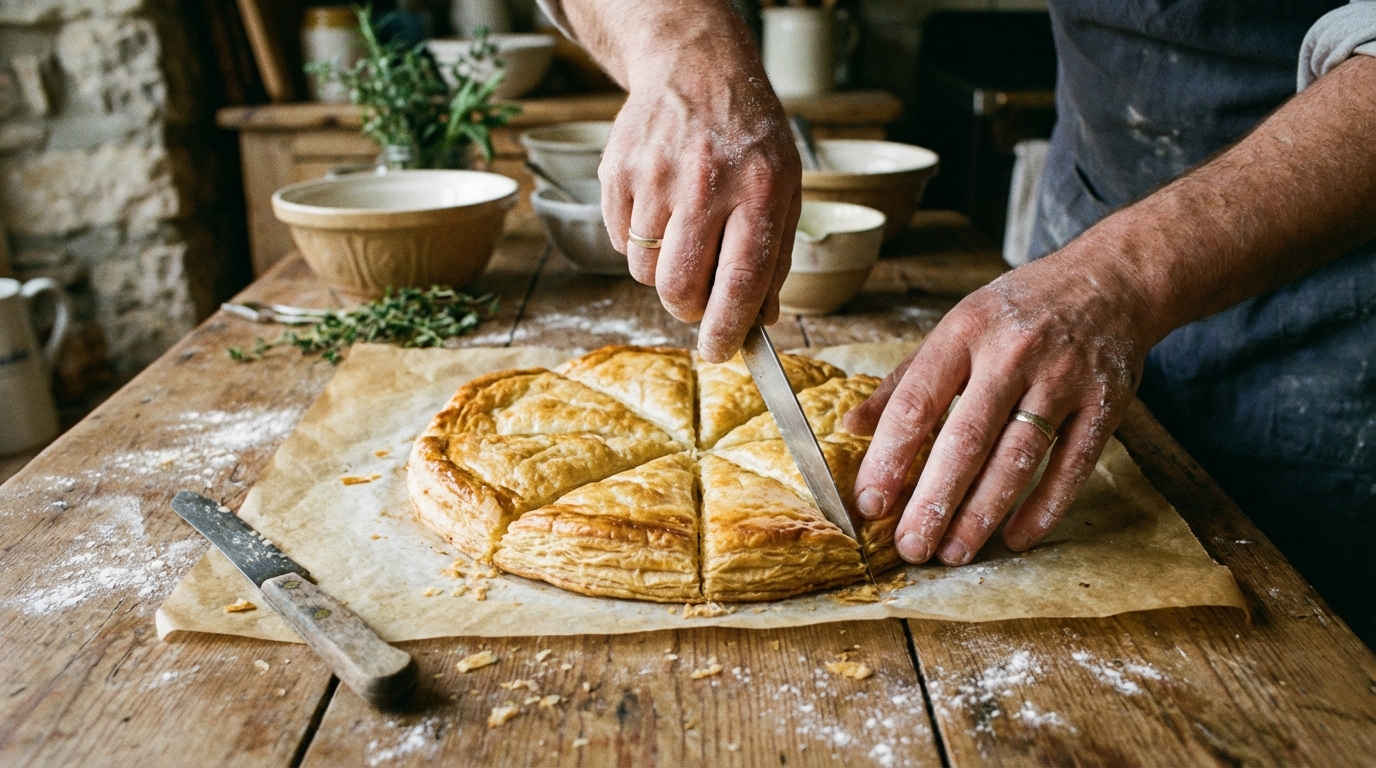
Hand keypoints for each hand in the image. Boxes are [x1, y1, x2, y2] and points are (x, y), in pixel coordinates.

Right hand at [599, 43, 800, 361]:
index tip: (719, 352)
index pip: (738, 281)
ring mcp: (654, 176)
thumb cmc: (748, 137)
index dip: (725, 329)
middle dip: (686, 309)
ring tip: (682, 235)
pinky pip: (617, 241)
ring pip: (643, 270)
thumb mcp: (784, 188)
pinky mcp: (616, 172)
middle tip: (696, 300)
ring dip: (661, 272)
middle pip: (678, 286)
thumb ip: (774, 257)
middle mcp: (704, 183)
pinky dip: (636, 242)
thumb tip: (760, 320)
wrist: (695, 68)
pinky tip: (659, 209)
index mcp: (758, 190)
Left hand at [842, 249, 1158, 564]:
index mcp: (964, 333)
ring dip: (983, 513)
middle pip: (966, 440)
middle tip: (911, 547)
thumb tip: (850, 427)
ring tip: (954, 552)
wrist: (1109, 279)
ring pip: (1017, 458)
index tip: (870, 504)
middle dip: (934, 501)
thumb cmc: (1016, 311)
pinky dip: (1044, 507)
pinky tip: (1016, 538)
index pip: (916, 403)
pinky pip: (1072, 465)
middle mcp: (1012, 354)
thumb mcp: (955, 329)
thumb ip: (903, 381)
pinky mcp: (1106, 402)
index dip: (889, 458)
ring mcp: (1063, 378)